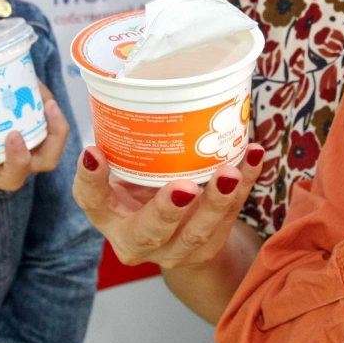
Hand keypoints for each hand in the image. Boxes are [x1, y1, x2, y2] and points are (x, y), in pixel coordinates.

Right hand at [0, 85, 70, 260]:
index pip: (13, 177)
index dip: (20, 158)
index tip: (13, 134)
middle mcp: (5, 167)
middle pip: (45, 160)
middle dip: (55, 133)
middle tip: (48, 104)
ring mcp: (10, 155)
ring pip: (46, 143)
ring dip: (51, 118)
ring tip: (39, 87)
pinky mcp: (8, 144)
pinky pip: (33, 129)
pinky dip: (35, 109)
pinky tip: (24, 85)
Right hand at [73, 143, 264, 269]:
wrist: (177, 238)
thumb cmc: (142, 192)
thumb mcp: (126, 172)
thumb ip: (128, 146)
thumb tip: (137, 93)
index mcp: (109, 214)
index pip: (92, 200)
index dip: (90, 179)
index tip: (93, 152)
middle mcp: (137, 239)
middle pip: (148, 231)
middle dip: (167, 210)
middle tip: (185, 187)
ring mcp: (174, 249)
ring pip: (196, 232)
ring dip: (216, 202)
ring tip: (229, 172)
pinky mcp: (208, 245)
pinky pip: (230, 215)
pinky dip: (245, 184)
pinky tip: (253, 157)